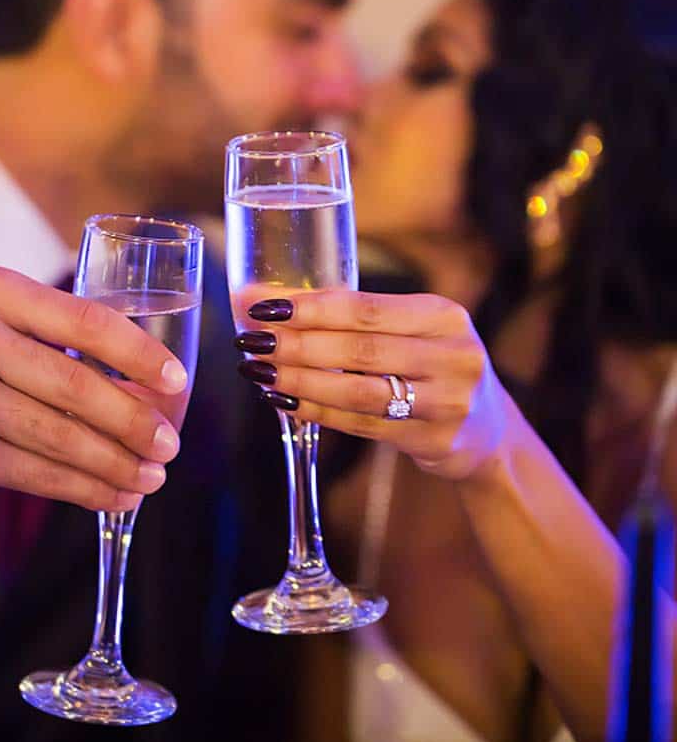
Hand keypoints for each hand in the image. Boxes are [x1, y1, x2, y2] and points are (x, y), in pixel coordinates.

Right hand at [0, 265, 186, 508]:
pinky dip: (85, 489)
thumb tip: (138, 376)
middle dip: (135, 419)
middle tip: (170, 443)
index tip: (176, 379)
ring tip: (152, 477)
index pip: (84, 319)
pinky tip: (115, 495)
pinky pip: (38, 474)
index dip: (138, 352)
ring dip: (117, 462)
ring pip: (62, 436)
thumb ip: (42, 330)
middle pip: (77, 384)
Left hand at [237, 290, 509, 479]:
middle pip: (360, 349)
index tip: (261, 305)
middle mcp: (453, 355)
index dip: (310, 307)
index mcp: (444, 315)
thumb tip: (273, 300)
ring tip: (260, 371)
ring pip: (360, 391)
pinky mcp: (436, 441)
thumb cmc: (432, 366)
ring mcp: (448, 402)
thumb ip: (357, 317)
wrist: (489, 431)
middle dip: (297, 344)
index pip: (365, 307)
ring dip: (301, 380)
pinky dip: (319, 412)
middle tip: (252, 340)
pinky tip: (286, 401)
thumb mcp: (415, 331)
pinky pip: (363, 425)